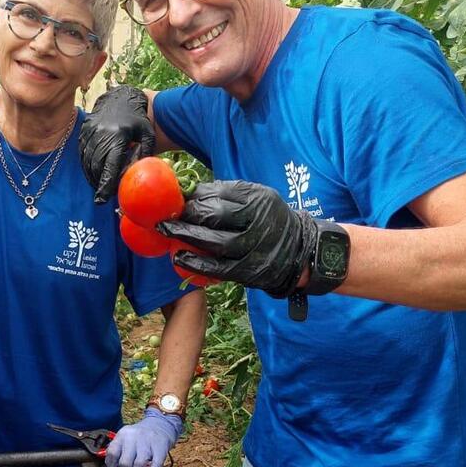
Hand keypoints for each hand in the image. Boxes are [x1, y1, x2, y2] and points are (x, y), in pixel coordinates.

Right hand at [79, 85, 155, 202]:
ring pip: (87, 162)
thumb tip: (136, 176)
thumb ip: (143, 155)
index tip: (101, 199)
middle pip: (96, 167)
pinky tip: (93, 173)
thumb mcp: (147, 135)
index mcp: (118, 136)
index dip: (105, 184)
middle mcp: (101, 134)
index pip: (109, 166)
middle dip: (98, 183)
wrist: (121, 98)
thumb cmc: (138, 120)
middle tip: (103, 195)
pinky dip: (86, 166)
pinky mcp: (83, 132)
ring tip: (98, 186)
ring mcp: (90, 132)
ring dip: (92, 177)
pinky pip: (82, 154)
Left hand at [105, 408, 182, 466]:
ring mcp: (148, 442)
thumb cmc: (138, 437)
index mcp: (123, 434)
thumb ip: (116, 451)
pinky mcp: (161, 449)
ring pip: (139, 466)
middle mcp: (134, 437)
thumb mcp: (125, 438)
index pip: (112, 453)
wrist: (160, 425)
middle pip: (125, 462)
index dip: (111, 466)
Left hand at [160, 180, 316, 296]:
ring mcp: (254, 250)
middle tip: (166, 217)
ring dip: (186, 238)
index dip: (194, 199)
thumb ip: (226, 194)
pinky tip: (179, 258)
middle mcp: (258, 224)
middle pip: (216, 218)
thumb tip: (188, 194)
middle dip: (187, 217)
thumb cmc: (269, 219)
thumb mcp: (257, 196)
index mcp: (258, 201)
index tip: (177, 201)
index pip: (220, 196)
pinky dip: (196, 264)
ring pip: (215, 244)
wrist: (300, 251)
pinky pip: (218, 269)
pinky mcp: (249, 272)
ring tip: (166, 233)